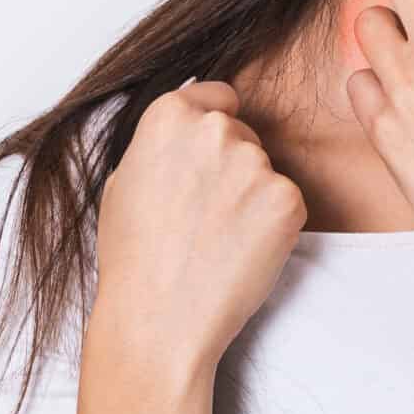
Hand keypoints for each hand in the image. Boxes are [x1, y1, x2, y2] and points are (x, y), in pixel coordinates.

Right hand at [94, 78, 308, 376]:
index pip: (217, 95)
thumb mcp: (124, 181)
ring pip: (265, 170)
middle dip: (232, 165)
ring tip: (217, 239)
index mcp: (169, 115)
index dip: (215, 123)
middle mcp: (216, 129)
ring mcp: (256, 163)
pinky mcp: (288, 199)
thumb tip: (187, 129)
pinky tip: (240, 251)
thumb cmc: (133, 257)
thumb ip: (162, 144)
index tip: (210, 154)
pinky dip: (272, 225)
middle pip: (243, 134)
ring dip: (252, 196)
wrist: (159, 318)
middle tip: (204, 214)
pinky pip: (286, 202)